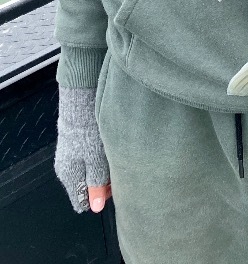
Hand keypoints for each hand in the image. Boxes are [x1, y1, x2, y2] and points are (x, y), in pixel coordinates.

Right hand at [54, 86, 111, 212]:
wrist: (82, 104)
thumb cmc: (89, 133)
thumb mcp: (96, 161)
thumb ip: (96, 184)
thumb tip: (95, 208)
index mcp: (69, 176)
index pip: (81, 201)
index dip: (98, 199)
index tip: (110, 191)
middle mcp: (67, 168)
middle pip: (87, 186)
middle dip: (102, 184)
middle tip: (116, 172)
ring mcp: (71, 156)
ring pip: (89, 173)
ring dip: (102, 171)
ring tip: (113, 159)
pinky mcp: (77, 144)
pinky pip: (89, 160)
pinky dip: (99, 159)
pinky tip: (108, 150)